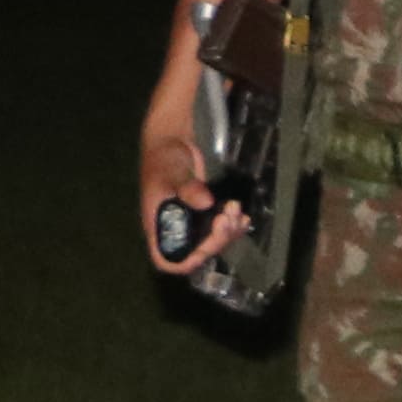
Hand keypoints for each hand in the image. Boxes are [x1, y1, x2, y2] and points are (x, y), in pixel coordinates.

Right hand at [139, 114, 238, 276]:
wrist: (175, 141)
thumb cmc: (163, 157)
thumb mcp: (170, 171)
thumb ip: (185, 188)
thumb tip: (205, 202)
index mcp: (158, 225)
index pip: (168, 260)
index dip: (188, 261)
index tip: (209, 244)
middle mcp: (176, 229)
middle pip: (197, 254)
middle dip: (218, 239)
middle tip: (230, 215)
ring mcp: (193, 222)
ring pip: (213, 242)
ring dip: (230, 231)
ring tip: (237, 210)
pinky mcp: (207, 213)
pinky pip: (222, 229)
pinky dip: (234, 225)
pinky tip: (242, 214)